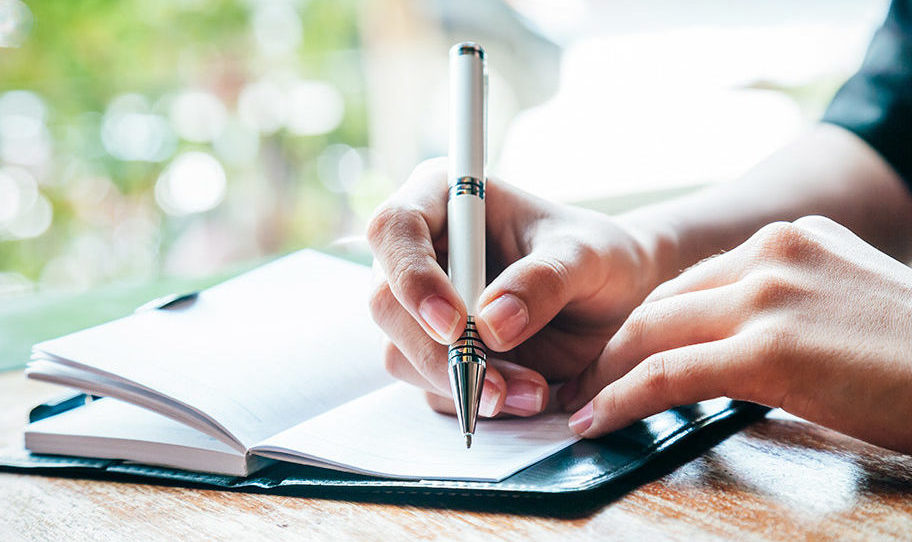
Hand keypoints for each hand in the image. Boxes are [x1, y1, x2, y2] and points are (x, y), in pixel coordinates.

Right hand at [367, 158, 661, 417]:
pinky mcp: (437, 352)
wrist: (616, 301)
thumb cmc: (598, 257)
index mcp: (445, 200)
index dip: (412, 277)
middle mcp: (423, 252)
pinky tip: (524, 395)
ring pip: (402, 353)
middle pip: (386, 302)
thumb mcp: (586, 257)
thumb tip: (491, 325)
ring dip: (462, 383)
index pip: (395, 229)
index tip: (454, 323)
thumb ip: (542, 280)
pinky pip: (433, 387)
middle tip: (494, 385)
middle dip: (438, 351)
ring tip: (532, 391)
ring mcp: (422, 307)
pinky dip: (474, 400)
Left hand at [560, 215, 911, 452]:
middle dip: (615, 346)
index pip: (693, 281)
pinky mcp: (767, 348)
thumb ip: (789, 303)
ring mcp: (767, 296)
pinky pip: (667, 374)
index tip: (621, 351)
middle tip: (585, 380)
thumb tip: (738, 339)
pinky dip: (622, 399)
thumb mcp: (846, 302)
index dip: (648, 321)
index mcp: (789, 239)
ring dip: (606, 374)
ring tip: (581, 405)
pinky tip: (599, 420)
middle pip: (662, 302)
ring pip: (652, 333)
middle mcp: (771, 254)